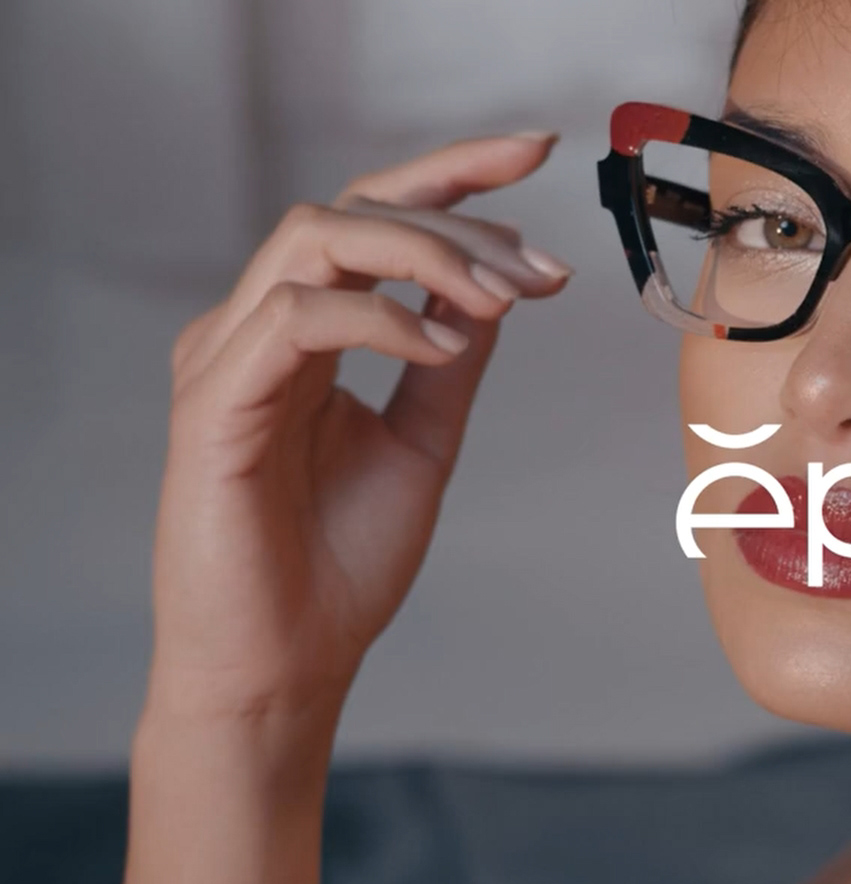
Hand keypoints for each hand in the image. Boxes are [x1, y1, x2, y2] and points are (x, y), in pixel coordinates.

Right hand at [146, 132, 569, 737]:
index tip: (539, 153)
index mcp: (304, 333)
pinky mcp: (211, 407)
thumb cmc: (338, 565)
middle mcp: (257, 330)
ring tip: (502, 300)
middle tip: (543, 268)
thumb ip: (449, 364)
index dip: (453, 171)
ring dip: (425, 255)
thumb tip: (501, 290)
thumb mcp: (422, 444)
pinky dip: (382, 319)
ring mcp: (226, 361)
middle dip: (459, 216)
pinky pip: (295, 319)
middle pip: (349, 208)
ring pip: (316, 239)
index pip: (373, 217)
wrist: (288, 667)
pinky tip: (444, 348)